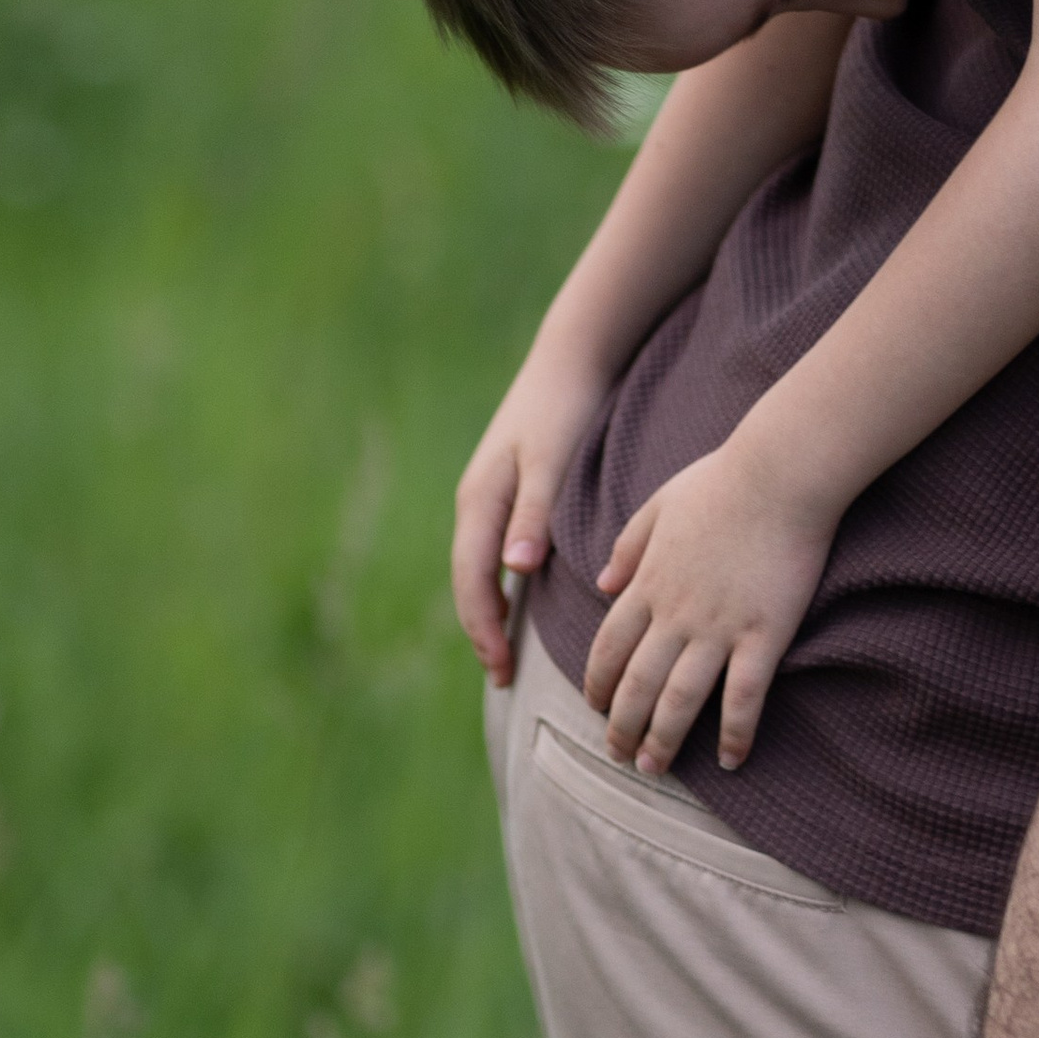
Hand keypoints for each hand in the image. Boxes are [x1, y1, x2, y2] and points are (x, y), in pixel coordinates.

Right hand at [451, 341, 613, 684]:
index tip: (501, 669)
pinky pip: (492, 553)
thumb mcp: (550, 463)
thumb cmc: (565, 410)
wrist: (571, 358)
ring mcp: (488, 498)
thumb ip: (533, 515)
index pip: (472, 581)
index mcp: (480, 501)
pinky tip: (517, 603)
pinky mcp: (505, 493)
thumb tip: (514, 571)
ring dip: (487, 613)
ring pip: (477, 570)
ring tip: (503, 654)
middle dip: (481, 631)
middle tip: (500, 678)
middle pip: (468, 582)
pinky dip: (498, 586)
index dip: (483, 628)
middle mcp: (475, 504)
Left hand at [583, 436, 835, 776]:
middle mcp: (675, 612)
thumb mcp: (658, 504)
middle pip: (636, 684)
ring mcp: (718, 626)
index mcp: (647, 581)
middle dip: (622, 726)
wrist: (780, 471)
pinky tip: (731, 759)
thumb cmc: (723, 480)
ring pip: (679, 699)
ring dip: (663, 739)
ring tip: (654, 768)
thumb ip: (626, 546)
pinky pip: (744, 696)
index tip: (596, 708)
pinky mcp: (764, 634)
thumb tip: (601, 583)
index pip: (608, 646)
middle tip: (620, 755)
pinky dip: (734, 733)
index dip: (598, 683)